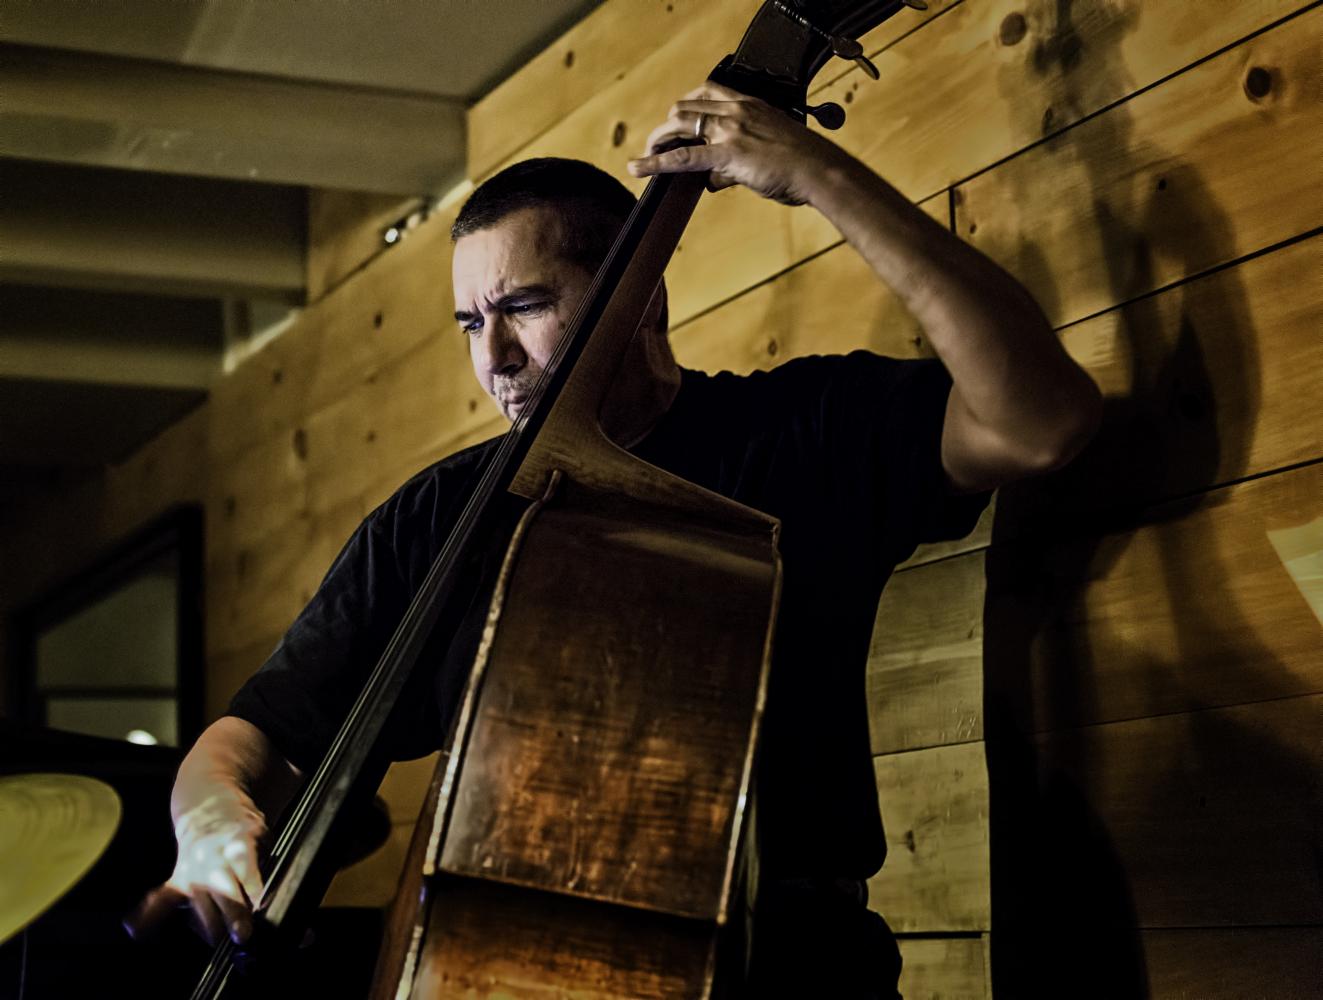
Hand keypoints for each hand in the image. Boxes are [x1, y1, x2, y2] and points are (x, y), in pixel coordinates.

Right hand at [126, 793, 266, 945]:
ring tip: (217, 941)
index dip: (253, 888)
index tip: (259, 905)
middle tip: (242, 934)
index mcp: (236, 843)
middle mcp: (211, 858)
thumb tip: (264, 897)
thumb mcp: (261, 834)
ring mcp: (192, 870)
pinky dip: (149, 914)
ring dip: (209, 925)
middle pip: (222, 890)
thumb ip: (263, 863)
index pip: (244, 867)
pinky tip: (137, 929)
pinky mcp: (178, 879)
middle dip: (233, 913)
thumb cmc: (240, 824)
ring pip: (198, 902)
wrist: (206, 804)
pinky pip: (161, 899)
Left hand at [627, 82, 847, 204]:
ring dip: (658, 139)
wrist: (820, 171)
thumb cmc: (803, 166)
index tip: (679, 122)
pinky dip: (655, 162)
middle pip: (687, 107)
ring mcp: (730, 129)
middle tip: (658, 143)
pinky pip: (682, 156)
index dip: (687, 108)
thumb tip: (713, 179)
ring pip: (679, 124)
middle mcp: (737, 110)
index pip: (708, 93)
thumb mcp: (769, 154)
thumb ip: (737, 163)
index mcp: (750, 105)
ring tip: (644, 157)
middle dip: (668, 125)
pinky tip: (638, 168)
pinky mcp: (727, 153)